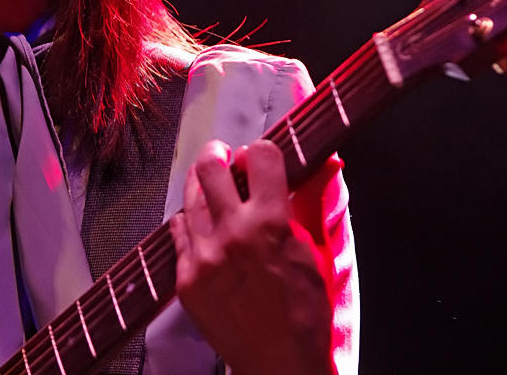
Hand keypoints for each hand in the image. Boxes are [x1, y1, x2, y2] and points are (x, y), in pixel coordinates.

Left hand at [169, 140, 334, 374]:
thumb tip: (328, 164)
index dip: (263, 153)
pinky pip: (178, 230)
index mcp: (271, 223)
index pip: (260, 155)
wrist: (279, 364)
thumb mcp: (319, 253)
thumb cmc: (306, 312)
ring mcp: (203, 256)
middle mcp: (232, 233)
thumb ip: (314, 205)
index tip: (262, 161)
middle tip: (228, 162)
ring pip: (190, 195)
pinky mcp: (185, 278)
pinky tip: (207, 229)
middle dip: (221, 157)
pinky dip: (192, 223)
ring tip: (216, 194)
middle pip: (211, 166)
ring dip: (204, 188)